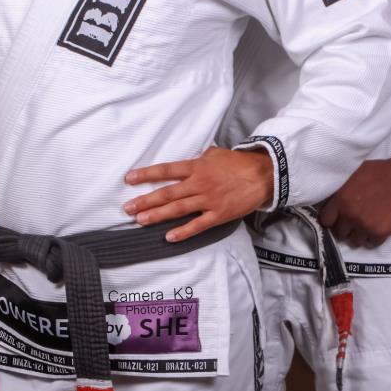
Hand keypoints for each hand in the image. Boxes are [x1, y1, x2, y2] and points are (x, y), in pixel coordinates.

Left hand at [123, 146, 273, 241]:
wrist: (263, 175)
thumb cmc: (238, 164)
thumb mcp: (215, 154)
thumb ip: (198, 159)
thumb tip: (186, 164)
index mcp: (197, 167)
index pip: (166, 170)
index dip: (147, 174)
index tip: (129, 178)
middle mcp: (199, 184)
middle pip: (167, 193)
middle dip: (146, 200)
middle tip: (128, 208)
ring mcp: (208, 200)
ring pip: (178, 209)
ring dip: (157, 215)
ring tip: (140, 220)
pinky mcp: (218, 215)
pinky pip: (198, 225)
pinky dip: (183, 232)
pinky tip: (169, 237)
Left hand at [318, 150, 390, 246]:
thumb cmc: (380, 171)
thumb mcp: (354, 175)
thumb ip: (342, 191)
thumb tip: (335, 200)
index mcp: (341, 200)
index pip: (325, 220)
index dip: (331, 220)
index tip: (336, 219)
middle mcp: (351, 216)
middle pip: (340, 233)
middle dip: (345, 228)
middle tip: (352, 223)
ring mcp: (366, 226)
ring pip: (355, 241)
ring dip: (359, 235)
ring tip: (365, 227)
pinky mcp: (382, 233)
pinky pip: (373, 243)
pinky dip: (374, 237)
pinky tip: (377, 227)